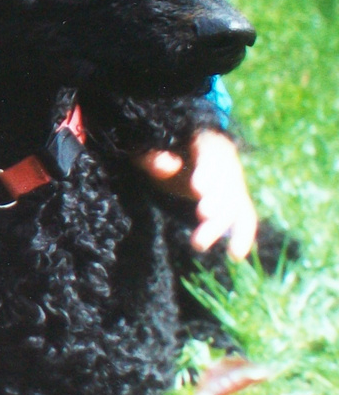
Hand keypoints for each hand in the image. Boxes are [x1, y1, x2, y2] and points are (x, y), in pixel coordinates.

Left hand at [134, 129, 256, 258]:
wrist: (178, 151)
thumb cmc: (160, 148)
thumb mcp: (150, 148)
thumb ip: (153, 156)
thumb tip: (166, 166)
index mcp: (206, 140)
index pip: (212, 153)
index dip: (207, 170)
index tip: (197, 188)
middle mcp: (226, 159)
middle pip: (227, 180)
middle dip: (216, 199)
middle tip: (203, 214)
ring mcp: (233, 180)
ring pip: (233, 203)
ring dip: (218, 224)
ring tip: (197, 244)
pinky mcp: (235, 199)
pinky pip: (244, 216)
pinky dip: (243, 235)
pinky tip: (235, 255)